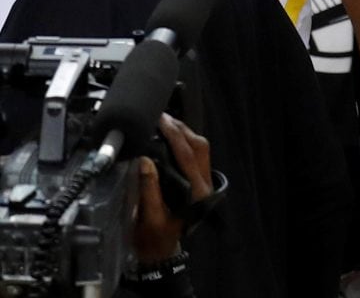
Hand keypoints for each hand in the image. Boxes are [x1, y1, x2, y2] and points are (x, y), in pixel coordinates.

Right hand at [133, 114, 212, 263]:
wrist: (160, 252)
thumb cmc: (153, 238)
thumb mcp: (148, 217)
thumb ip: (148, 188)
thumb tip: (145, 159)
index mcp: (196, 194)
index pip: (187, 156)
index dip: (174, 136)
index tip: (161, 120)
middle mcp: (205, 185)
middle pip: (198, 147)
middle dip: (180, 129)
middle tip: (161, 117)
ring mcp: (205, 181)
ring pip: (200, 147)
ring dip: (184, 133)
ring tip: (165, 122)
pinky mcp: (199, 179)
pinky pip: (197, 153)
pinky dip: (185, 141)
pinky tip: (171, 135)